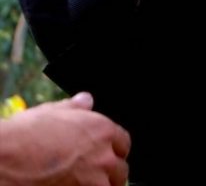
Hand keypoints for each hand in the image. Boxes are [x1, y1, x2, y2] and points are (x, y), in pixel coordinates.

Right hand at [0, 92, 129, 185]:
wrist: (7, 160)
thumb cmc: (27, 135)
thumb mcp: (53, 112)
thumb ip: (75, 108)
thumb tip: (86, 100)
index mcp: (102, 130)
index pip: (123, 143)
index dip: (113, 149)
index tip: (105, 154)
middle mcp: (103, 157)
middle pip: (120, 171)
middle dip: (110, 173)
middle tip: (93, 174)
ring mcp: (94, 183)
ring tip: (82, 183)